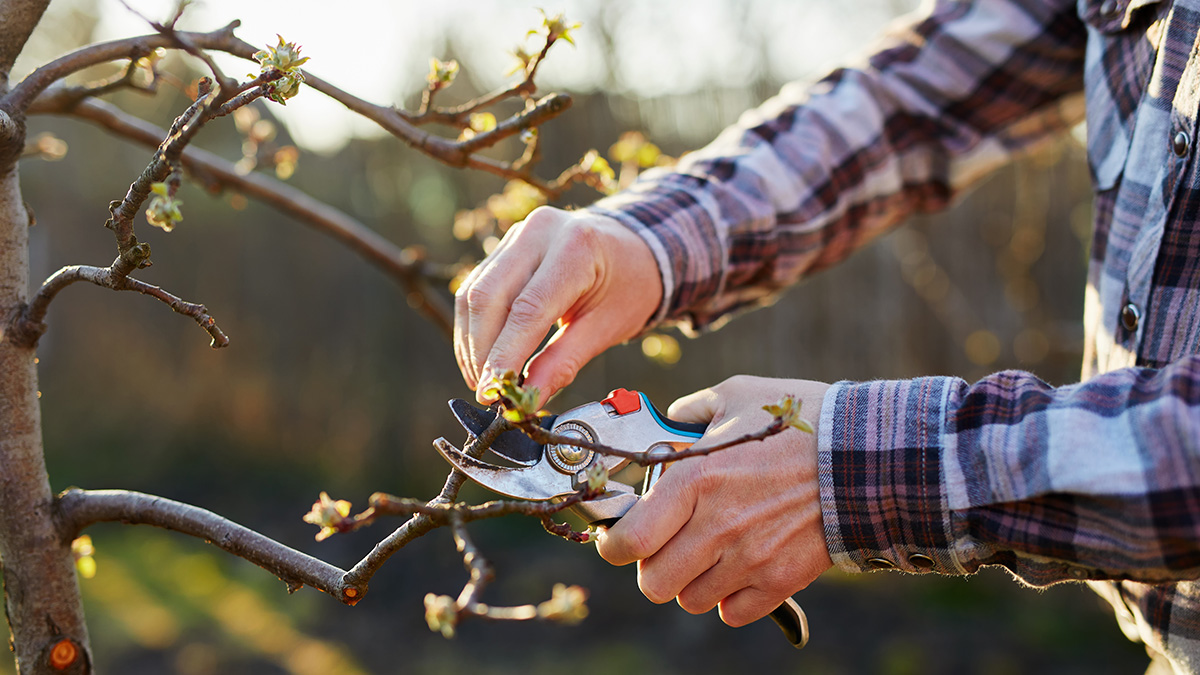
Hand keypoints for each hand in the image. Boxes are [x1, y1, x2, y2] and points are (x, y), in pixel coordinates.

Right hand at [454, 206, 660, 404]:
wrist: (633, 249)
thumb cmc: (628, 286)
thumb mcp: (606, 327)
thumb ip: (564, 362)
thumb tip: (528, 399)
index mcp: (576, 247)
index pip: (527, 308)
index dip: (504, 355)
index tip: (493, 392)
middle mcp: (540, 232)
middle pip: (489, 296)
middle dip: (482, 351)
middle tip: (486, 392)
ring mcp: (519, 235)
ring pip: (475, 293)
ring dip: (472, 343)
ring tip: (483, 381)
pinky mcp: (505, 245)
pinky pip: (476, 288)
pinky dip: (473, 327)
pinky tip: (480, 357)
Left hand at [595, 375, 833, 626]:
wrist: (868, 454)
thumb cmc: (801, 420)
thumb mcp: (737, 394)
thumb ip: (692, 410)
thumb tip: (670, 420)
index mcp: (695, 480)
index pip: (629, 542)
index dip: (614, 546)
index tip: (619, 538)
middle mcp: (716, 526)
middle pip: (654, 583)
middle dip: (652, 566)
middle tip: (666, 546)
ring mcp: (749, 559)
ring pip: (691, 600)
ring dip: (691, 582)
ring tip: (706, 554)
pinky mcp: (780, 580)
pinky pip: (733, 612)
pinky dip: (729, 598)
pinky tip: (738, 568)